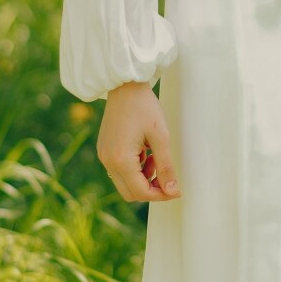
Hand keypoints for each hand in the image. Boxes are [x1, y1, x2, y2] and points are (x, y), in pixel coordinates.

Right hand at [96, 82, 181, 202]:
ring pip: (124, 183)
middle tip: (167, 177)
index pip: (141, 192)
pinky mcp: (104, 150)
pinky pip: (119, 171)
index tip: (176, 190)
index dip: (161, 195)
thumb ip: (166, 165)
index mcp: (121, 160)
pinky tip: (145, 153)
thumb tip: (173, 191)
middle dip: (151, 190)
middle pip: (130, 193)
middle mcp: (108, 161)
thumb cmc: (145, 107)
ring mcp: (104, 156)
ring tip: (155, 159)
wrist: (125, 86)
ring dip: (143, 179)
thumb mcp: (161, 136)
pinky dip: (134, 170)